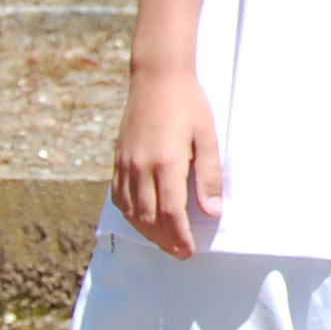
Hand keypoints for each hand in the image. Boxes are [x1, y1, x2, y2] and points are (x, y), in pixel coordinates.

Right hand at [111, 64, 222, 258]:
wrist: (157, 77)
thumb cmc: (188, 104)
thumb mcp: (207, 137)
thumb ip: (208, 176)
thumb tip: (212, 212)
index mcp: (166, 163)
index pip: (171, 213)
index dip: (180, 236)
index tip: (189, 250)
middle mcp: (141, 167)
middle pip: (149, 217)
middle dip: (164, 240)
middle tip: (179, 252)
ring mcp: (126, 164)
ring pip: (131, 211)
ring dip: (146, 232)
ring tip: (164, 241)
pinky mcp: (118, 159)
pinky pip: (118, 196)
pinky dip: (129, 214)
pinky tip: (141, 219)